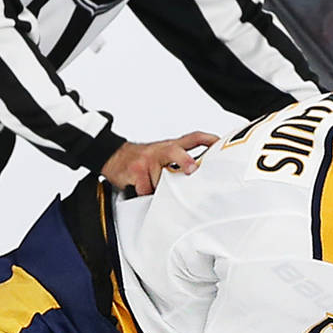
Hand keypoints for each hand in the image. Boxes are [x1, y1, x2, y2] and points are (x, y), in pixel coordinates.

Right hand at [100, 131, 217, 194]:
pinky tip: (144, 189)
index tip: (219, 143)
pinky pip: (146, 189)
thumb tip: (201, 174)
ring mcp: (146, 161)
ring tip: (158, 187)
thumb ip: (180, 161)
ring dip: (162, 188)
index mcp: (169, 146)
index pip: (192, 138)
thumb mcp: (163, 154)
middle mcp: (159, 151)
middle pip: (174, 151)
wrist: (113, 157)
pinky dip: (147, 193)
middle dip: (184, 160)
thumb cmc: (141, 158)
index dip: (207, 139)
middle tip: (192, 169)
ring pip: (160, 179)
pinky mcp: (135, 172)